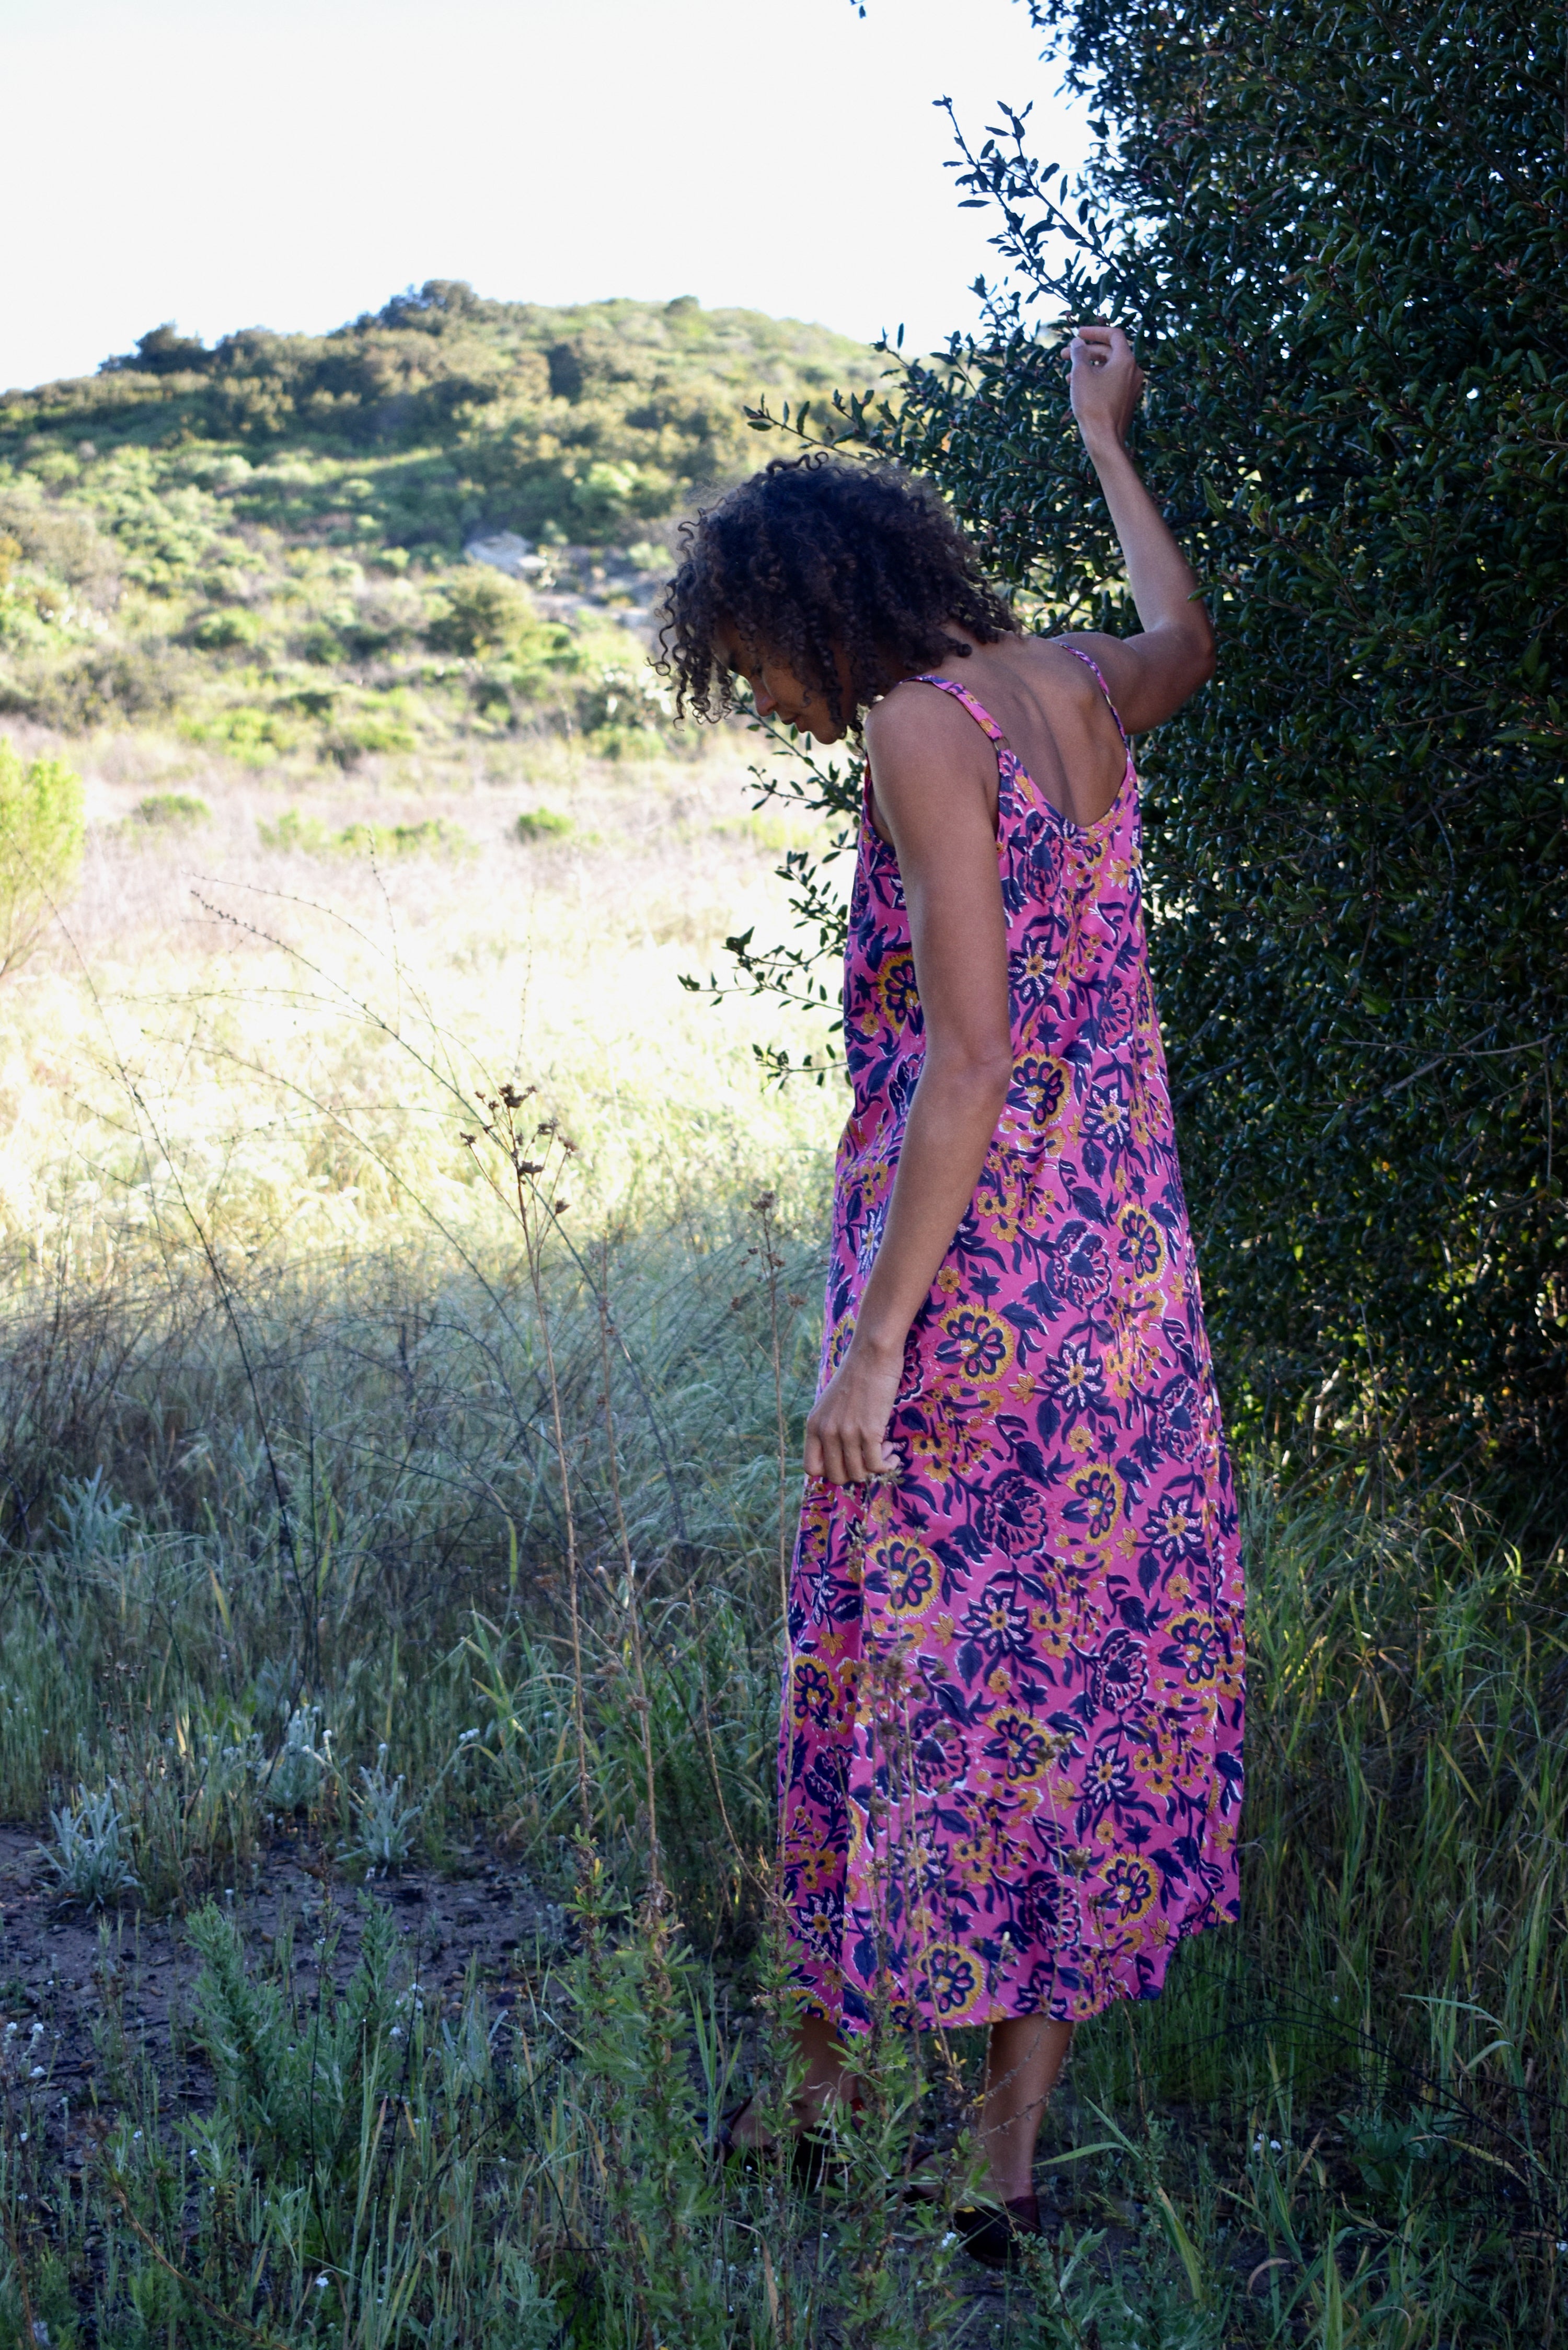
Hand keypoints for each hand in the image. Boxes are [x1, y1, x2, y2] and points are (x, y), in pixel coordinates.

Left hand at [804, 1338, 903, 1485]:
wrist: (872, 1354)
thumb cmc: (856, 1375)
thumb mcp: (831, 1404)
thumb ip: (830, 1427)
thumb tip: (841, 1454)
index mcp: (814, 1425)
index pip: (811, 1468)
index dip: (830, 1471)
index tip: (847, 1461)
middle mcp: (826, 1432)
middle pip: (836, 1476)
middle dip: (855, 1473)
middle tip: (869, 1458)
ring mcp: (846, 1433)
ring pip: (857, 1474)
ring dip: (874, 1468)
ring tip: (884, 1450)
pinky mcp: (869, 1431)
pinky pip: (876, 1465)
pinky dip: (887, 1464)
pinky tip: (893, 1452)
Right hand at [1068, 322, 1145, 451]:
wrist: (1104, 438)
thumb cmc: (1093, 405)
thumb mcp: (1080, 374)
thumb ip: (1078, 353)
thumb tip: (1077, 343)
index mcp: (1126, 360)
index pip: (1113, 335)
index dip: (1095, 331)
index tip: (1078, 334)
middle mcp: (1133, 371)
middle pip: (1109, 352)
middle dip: (1086, 351)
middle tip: (1065, 354)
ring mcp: (1132, 387)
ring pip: (1109, 368)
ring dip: (1089, 366)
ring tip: (1068, 374)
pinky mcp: (1127, 400)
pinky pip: (1112, 382)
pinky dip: (1097, 379)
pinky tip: (1080, 387)